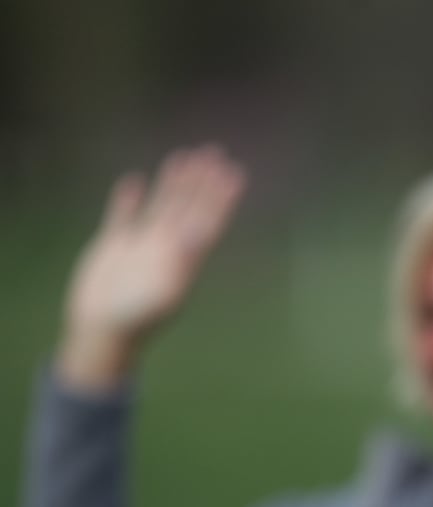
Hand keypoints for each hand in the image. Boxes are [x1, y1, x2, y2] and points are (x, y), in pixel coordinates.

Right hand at [58, 145, 244, 389]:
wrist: (102, 333)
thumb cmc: (134, 321)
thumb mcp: (161, 295)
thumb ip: (178, 264)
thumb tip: (195, 235)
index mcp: (184, 261)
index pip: (208, 221)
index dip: (222, 199)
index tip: (235, 174)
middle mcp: (167, 250)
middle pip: (189, 207)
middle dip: (202, 182)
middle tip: (215, 152)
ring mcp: (141, 248)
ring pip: (161, 206)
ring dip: (173, 183)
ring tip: (183, 157)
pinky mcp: (113, 248)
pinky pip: (123, 216)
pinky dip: (129, 199)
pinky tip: (135, 180)